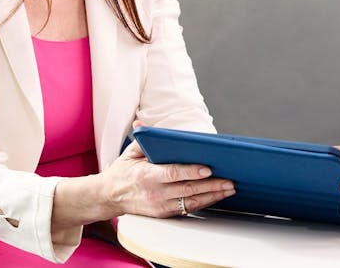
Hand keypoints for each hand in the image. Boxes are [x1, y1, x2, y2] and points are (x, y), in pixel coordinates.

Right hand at [100, 131, 234, 217]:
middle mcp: (154, 193)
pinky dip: (204, 203)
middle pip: (187, 189)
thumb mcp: (130, 153)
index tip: (208, 169)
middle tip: (230, 180)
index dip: (191, 172)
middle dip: (211, 185)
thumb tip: (143, 124)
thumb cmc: (123, 171)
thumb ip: (142, 139)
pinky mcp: (163, 214)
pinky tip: (216, 196)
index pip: (173, 173)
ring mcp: (159, 206)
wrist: (109, 197)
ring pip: (191, 202)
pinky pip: (187, 209)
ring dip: (212, 196)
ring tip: (229, 188)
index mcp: (146, 176)